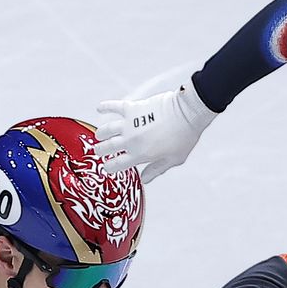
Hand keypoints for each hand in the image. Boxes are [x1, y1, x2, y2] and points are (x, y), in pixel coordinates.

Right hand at [91, 74, 217, 183]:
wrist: (188, 113)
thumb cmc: (184, 137)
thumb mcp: (173, 160)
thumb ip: (156, 170)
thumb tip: (144, 180)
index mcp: (140, 155)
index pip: (116, 165)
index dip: (109, 167)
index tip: (106, 167)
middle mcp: (131, 140)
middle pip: (107, 148)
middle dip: (100, 151)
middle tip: (99, 151)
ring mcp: (130, 124)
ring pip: (107, 130)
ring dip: (100, 134)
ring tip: (99, 135)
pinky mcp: (133, 108)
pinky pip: (114, 107)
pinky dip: (105, 107)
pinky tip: (99, 108)